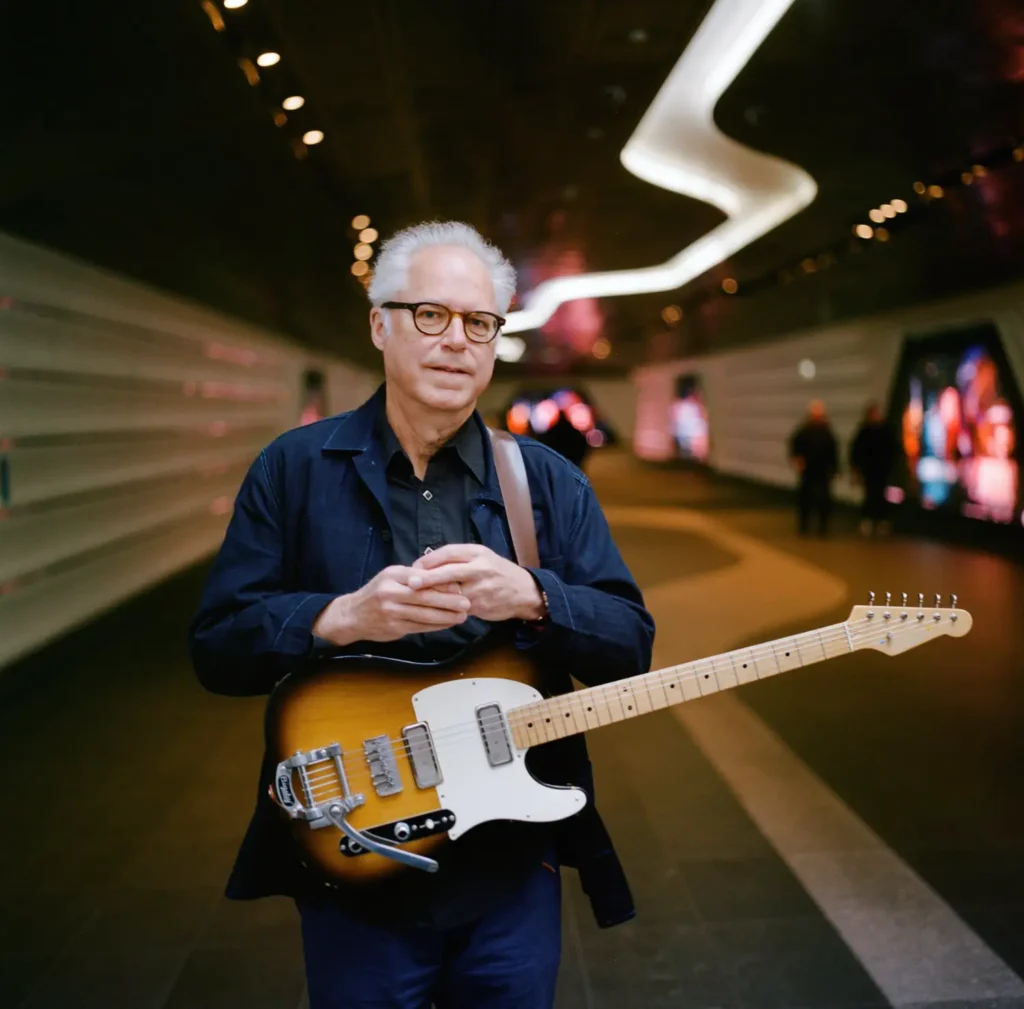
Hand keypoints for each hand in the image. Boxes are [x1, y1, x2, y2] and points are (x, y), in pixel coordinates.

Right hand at [313, 565, 470, 645]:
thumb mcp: (391, 577)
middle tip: (467, 603)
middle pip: (425, 598)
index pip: (422, 579)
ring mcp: (391, 612)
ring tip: (462, 616)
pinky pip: (420, 627)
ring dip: (446, 617)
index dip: (442, 584)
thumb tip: (444, 578)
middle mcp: (391, 593)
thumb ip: (414, 577)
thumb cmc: (377, 593)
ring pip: (424, 615)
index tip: (460, 585)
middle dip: (449, 601)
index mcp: (393, 576)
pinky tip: (447, 624)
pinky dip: (435, 626)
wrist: (352, 616)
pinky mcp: (394, 628)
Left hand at [411, 544, 545, 622]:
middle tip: (411, 584)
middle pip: (448, 572)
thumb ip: (457, 558)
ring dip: (434, 597)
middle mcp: (480, 568)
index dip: (429, 560)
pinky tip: (433, 609)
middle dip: (427, 578)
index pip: (449, 553)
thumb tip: (426, 563)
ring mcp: (481, 589)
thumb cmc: (496, 572)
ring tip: (418, 599)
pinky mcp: (481, 606)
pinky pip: (458, 608)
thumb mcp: (481, 557)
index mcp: (477, 553)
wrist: (523, 592)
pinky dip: (445, 609)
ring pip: (452, 593)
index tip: (414, 567)